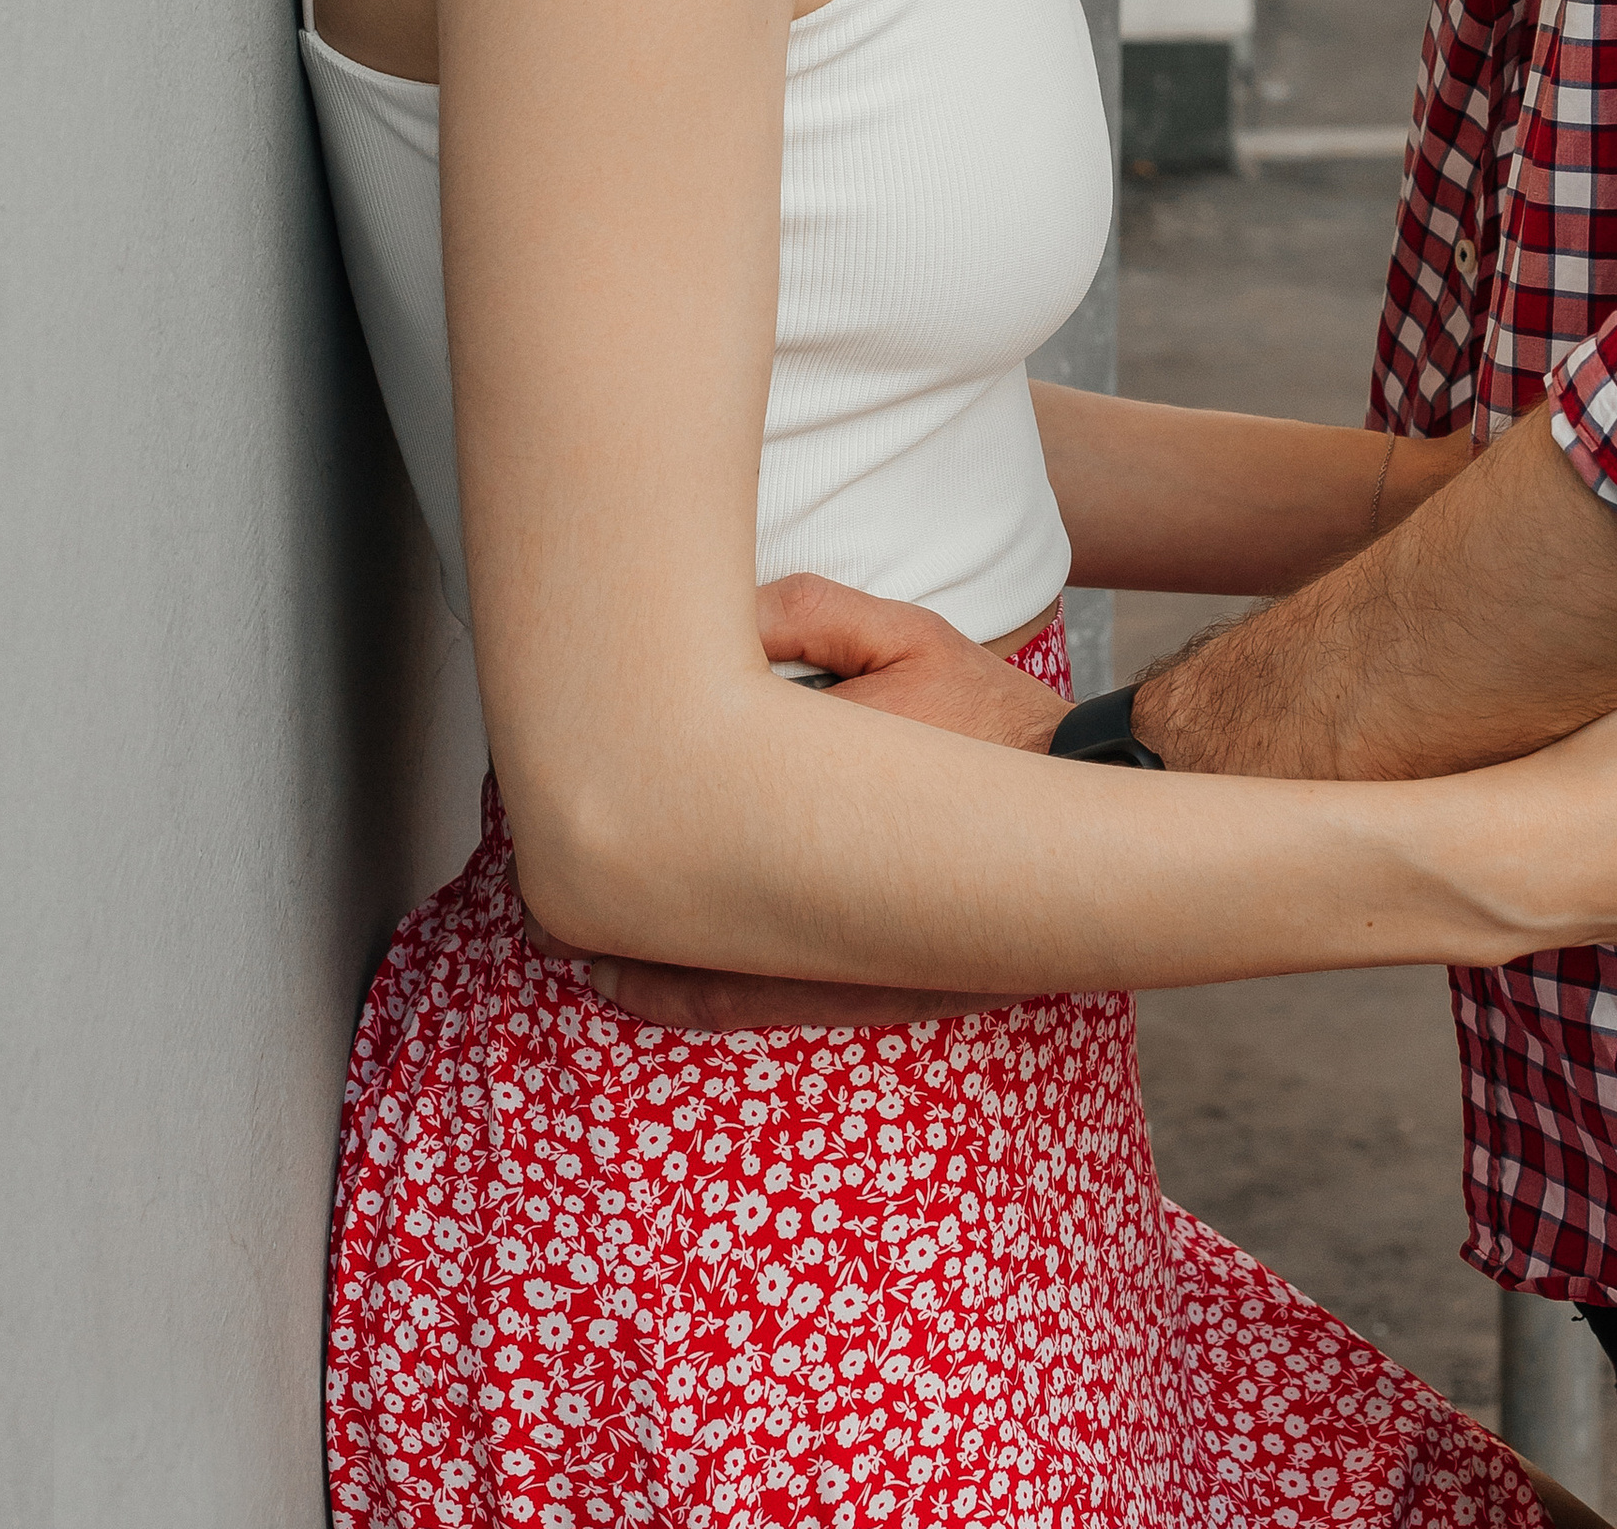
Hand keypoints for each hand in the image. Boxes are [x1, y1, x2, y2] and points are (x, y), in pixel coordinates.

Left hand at [525, 577, 1067, 1033]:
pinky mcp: (847, 990)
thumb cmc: (990, 721)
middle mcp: (805, 879)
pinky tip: (636, 987)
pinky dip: (679, 996)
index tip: (553, 774)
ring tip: (564, 934)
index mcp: (807, 778)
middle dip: (601, 877)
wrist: (1082, 807)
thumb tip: (725, 621)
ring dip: (628, 951)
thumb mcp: (910, 635)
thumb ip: (812, 611)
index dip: (616, 778)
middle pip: (670, 890)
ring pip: (692, 968)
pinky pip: (739, 1005)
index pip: (683, 778)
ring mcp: (824, 951)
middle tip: (534, 865)